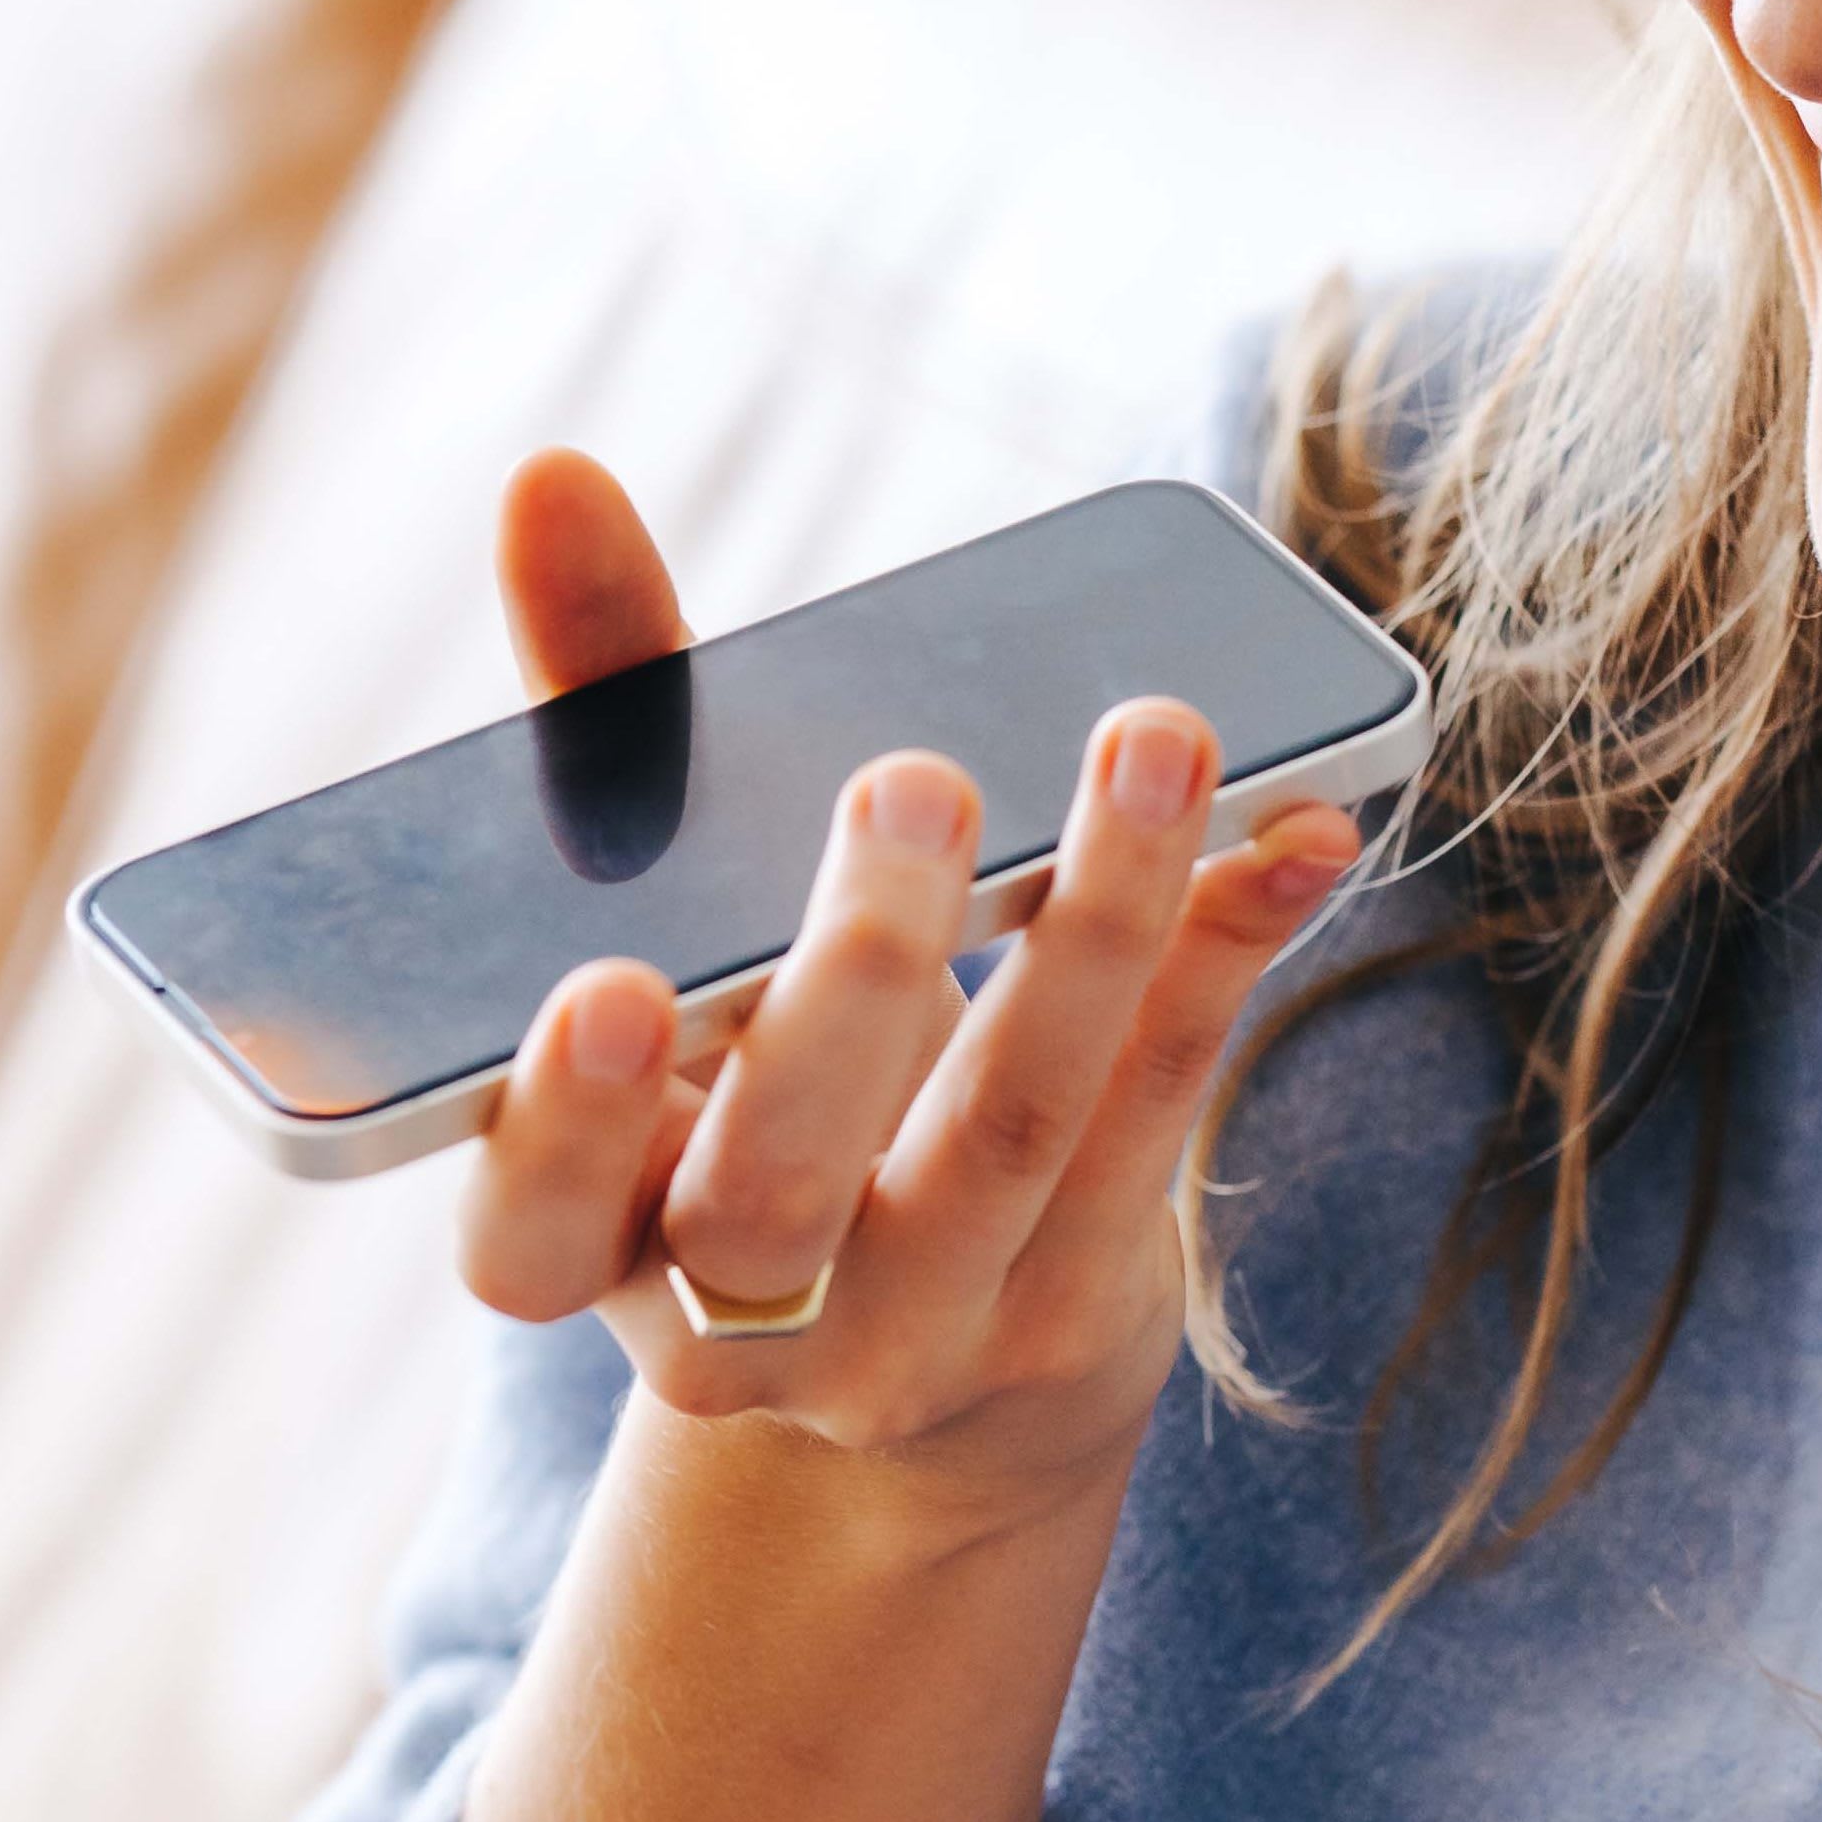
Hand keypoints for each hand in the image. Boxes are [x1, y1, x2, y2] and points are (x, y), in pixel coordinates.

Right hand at [449, 452, 1361, 1513]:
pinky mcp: (1074, 1311)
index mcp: (584, 1240)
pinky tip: (1297, 832)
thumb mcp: (658, 923)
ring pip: (1004, 1138)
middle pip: (774, 1193)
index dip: (564, 1128)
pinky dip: (1222, 960)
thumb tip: (550, 482)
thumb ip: (601, 718)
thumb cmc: (753, 1071)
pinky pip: (1153, 1126)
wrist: (925, 1338)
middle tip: (913, 784)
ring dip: (1093, 925)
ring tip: (1151, 740)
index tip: (620, 988)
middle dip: (852, 982)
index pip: (525, 1236)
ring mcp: (914, 1339)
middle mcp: (733, 1324)